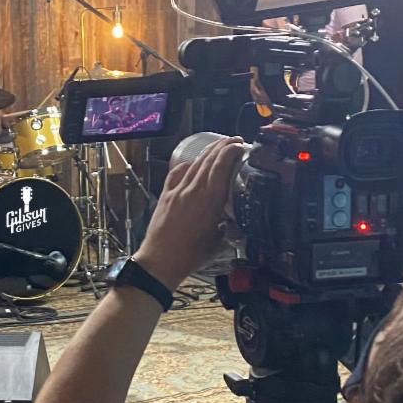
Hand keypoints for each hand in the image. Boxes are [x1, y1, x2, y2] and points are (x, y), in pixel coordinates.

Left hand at [134, 137, 243, 290]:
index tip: (242, 146)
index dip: (232, 151)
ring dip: (208, 153)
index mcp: (209, 200)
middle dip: (224, 146)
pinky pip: (177, 173)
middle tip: (236, 141)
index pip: (221, 165)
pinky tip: (192, 164)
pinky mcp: (166, 195)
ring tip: (220, 147)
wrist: (160, 261)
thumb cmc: (190, 256)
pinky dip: (188, 165)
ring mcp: (177, 191)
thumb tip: (240, 219)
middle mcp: (192, 190)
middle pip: (209, 159)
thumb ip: (231, 225)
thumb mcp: (220, 241)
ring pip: (194, 164)